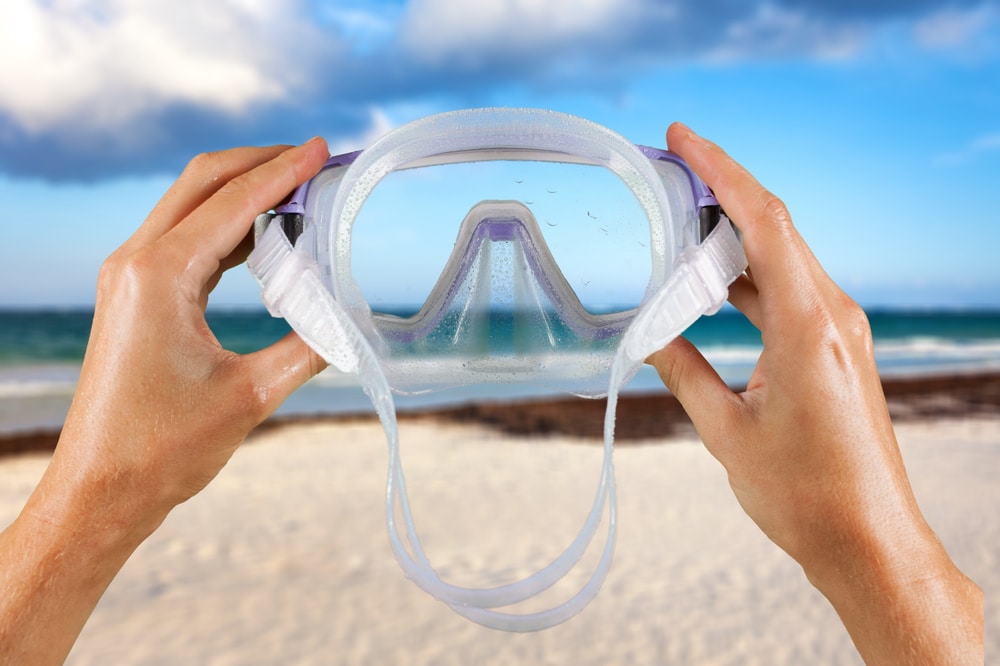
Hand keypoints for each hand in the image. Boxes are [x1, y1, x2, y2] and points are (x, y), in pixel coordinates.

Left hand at [0, 138, 329, 664]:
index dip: (284, 172)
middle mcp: (135, 263)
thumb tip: (354, 318)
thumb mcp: (252, 395)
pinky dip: (227, 225)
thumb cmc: (164, 448)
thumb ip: (310, 346)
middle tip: (315, 160)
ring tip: (301, 194)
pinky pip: (184, 237)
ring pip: (191, 204)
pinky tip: (266, 238)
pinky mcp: (133, 294)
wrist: (102, 488)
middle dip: (261, 163)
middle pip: (203, 181)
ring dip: (244, 191)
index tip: (323, 149)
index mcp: (160, 276)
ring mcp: (128, 275)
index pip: (233, 202)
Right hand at [649, 123, 981, 663]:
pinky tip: (713, 287)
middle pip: (775, 227)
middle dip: (719, 194)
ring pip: (782, 257)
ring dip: (731, 239)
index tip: (680, 138)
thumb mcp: (725, 432)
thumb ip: (683, 372)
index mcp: (807, 327)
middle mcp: (833, 315)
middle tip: (665, 179)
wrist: (868, 540)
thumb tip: (647, 335)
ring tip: (678, 232)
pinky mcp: (839, 347)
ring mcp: (841, 329)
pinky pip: (790, 290)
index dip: (720, 170)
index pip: (764, 222)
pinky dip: (749, 278)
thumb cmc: (803, 495)